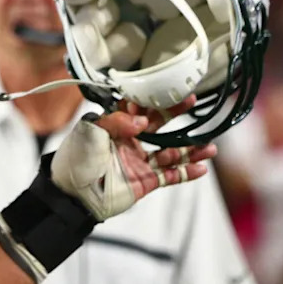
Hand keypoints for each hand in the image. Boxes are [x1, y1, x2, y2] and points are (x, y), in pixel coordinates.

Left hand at [51, 96, 216, 220]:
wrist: (72, 194)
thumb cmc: (75, 159)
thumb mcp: (90, 132)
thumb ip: (115, 121)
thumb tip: (143, 120)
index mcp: (114, 127)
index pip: (138, 109)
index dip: (152, 99)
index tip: (168, 89)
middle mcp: (129, 142)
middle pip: (158, 126)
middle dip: (176, 115)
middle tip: (192, 102)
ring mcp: (138, 162)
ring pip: (170, 153)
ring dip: (190, 150)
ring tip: (209, 148)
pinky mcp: (144, 181)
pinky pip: (169, 176)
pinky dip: (185, 173)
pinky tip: (201, 168)